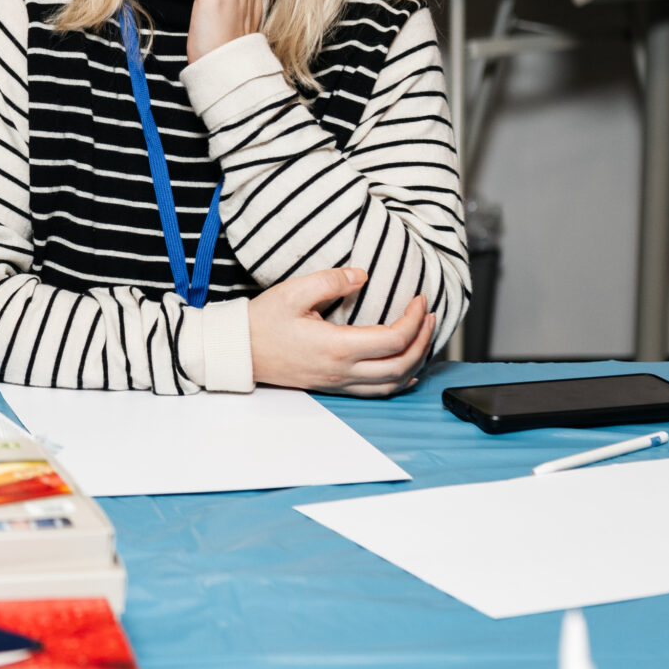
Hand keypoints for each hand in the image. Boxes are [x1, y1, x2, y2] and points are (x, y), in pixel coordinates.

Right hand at [247, 268, 431, 395]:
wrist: (239, 351)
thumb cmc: (261, 322)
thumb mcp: (293, 291)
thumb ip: (331, 281)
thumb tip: (362, 275)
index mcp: (336, 346)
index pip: (394, 339)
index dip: (414, 319)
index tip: (419, 299)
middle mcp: (341, 370)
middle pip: (401, 364)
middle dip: (423, 339)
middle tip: (429, 315)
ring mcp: (338, 382)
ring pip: (393, 383)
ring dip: (416, 361)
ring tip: (424, 337)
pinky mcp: (332, 386)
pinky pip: (376, 392)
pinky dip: (399, 381)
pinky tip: (407, 371)